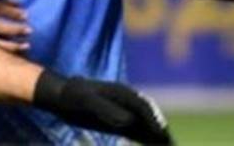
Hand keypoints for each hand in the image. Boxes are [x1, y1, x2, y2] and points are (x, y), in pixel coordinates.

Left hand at [33, 70, 172, 144]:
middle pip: (148, 115)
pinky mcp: (118, 120)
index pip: (142, 108)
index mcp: (122, 93)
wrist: (62, 94)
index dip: (153, 120)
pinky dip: (145, 138)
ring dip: (155, 135)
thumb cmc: (73, 96)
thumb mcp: (87, 102)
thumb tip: (127, 121)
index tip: (161, 133)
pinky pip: (135, 130)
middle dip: (160, 128)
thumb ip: (106, 110)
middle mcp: (127, 101)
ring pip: (144, 124)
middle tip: (171, 143)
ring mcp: (123, 110)